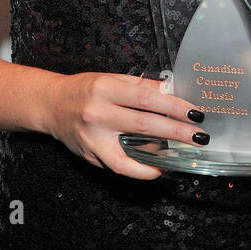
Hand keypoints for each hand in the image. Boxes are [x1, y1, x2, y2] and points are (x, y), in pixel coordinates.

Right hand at [43, 72, 209, 179]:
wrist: (51, 105)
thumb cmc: (85, 89)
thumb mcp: (112, 79)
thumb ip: (141, 87)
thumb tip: (172, 93)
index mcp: (106, 88)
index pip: (148, 98)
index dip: (174, 107)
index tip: (195, 113)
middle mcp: (98, 113)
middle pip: (145, 125)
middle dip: (176, 132)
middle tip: (199, 136)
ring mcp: (93, 137)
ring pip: (131, 153)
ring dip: (160, 157)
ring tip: (180, 155)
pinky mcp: (90, 155)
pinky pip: (120, 167)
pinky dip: (140, 170)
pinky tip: (156, 168)